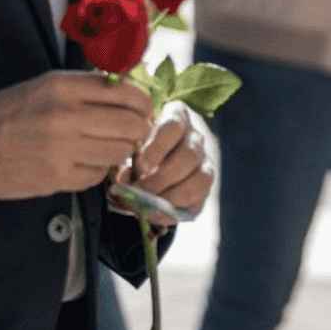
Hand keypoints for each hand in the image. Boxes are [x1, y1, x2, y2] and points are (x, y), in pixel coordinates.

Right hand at [0, 71, 152, 199]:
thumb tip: (130, 91)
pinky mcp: (57, 178)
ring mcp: (63, 150)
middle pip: (132, 125)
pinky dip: (96, 171)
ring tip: (104, 147)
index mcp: (64, 87)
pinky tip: (83, 163)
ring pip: (120, 152)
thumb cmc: (10, 112)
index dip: (142, 104)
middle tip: (130, 132)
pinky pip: (98, 175)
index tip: (141, 110)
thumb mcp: (47, 85)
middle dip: (137, 130)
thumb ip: (88, 86)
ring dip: (118, 151)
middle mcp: (67, 116)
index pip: (127, 93)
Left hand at [116, 105, 215, 227]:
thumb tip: (124, 179)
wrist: (145, 169)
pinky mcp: (205, 184)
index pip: (174, 125)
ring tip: (148, 204)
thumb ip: (124, 162)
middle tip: (140, 190)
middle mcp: (194, 136)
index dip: (158, 146)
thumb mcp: (127, 152)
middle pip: (189, 154)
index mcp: (175, 116)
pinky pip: (200, 197)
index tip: (140, 164)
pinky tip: (157, 212)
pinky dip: (177, 207)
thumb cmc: (134, 152)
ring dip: (171, 194)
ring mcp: (204, 160)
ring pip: (200, 177)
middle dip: (163, 177)